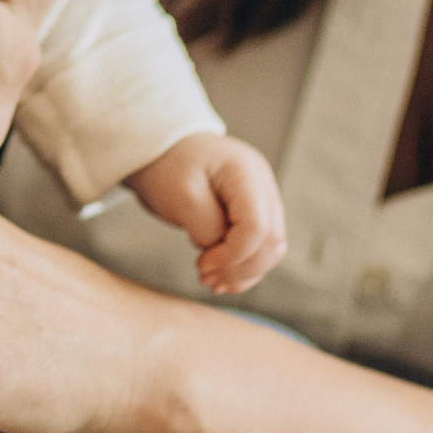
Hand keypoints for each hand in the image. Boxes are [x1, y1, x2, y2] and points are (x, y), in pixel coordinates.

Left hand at [132, 132, 286, 295]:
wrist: (160, 151)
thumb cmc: (167, 167)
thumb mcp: (180, 196)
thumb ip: (206, 226)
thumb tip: (223, 252)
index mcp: (246, 172)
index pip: (257, 226)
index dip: (234, 255)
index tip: (202, 265)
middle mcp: (262, 185)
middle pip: (271, 240)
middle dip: (241, 267)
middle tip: (206, 278)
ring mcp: (261, 199)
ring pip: (271, 248)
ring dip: (244, 271)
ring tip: (211, 281)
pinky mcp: (253, 213)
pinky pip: (260, 247)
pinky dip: (243, 266)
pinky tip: (220, 277)